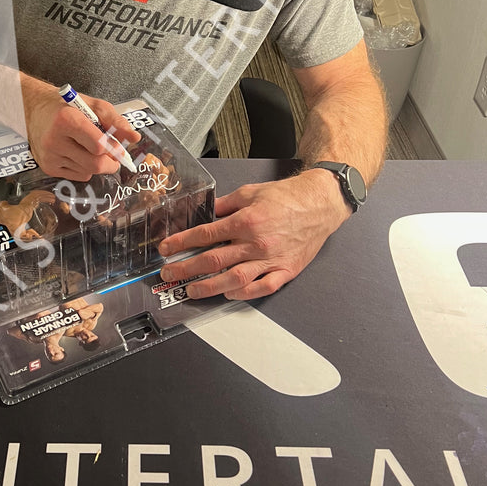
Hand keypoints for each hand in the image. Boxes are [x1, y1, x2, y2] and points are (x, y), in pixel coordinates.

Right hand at [22, 82, 139, 180]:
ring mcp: (50, 156)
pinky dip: (86, 168)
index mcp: (67, 120)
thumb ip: (115, 121)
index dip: (114, 148)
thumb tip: (135, 138)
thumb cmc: (67, 106)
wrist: (33, 110)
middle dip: (111, 163)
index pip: (98, 145)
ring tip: (91, 149)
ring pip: (88, 172)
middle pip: (95, 164)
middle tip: (115, 156)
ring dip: (97, 164)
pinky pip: (78, 175)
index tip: (118, 145)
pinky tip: (79, 153)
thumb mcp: (92, 105)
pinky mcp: (47, 168)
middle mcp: (54, 140)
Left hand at [157, 171, 349, 299]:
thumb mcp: (250, 192)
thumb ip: (225, 205)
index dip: (181, 243)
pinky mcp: (285, 271)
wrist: (320, 204)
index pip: (205, 235)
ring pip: (234, 279)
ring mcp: (271, 260)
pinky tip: (228, 293)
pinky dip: (244, 293)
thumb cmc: (286, 197)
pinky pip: (262, 288)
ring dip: (209, 287)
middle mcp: (256, 243)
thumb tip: (203, 213)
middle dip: (186, 268)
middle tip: (169, 274)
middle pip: (214, 260)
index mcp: (246, 221)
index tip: (166, 249)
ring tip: (192, 290)